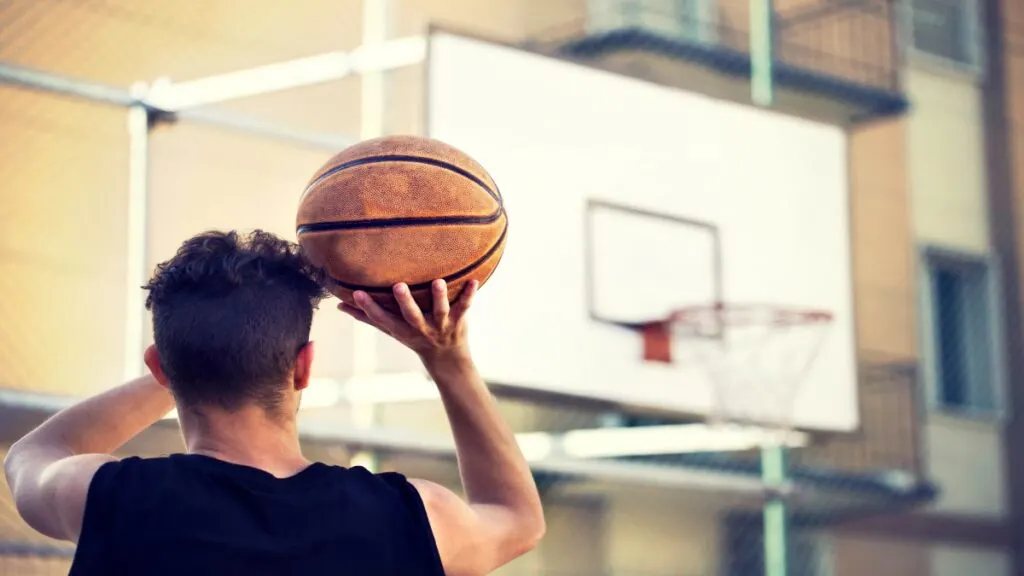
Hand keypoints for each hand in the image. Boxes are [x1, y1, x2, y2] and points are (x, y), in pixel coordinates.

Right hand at [338, 279, 477, 362]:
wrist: (447, 360)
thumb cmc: (414, 338)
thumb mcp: (390, 330)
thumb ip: (367, 317)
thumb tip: (340, 306)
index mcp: (402, 330)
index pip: (382, 319)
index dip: (368, 308)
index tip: (356, 293)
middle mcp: (421, 328)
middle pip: (412, 316)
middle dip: (405, 302)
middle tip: (398, 286)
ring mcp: (440, 325)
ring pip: (440, 310)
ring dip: (439, 297)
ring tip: (438, 281)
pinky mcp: (459, 320)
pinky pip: (465, 307)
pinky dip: (469, 295)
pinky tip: (474, 281)